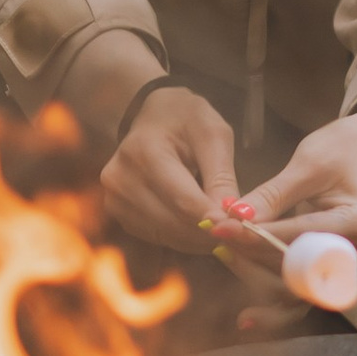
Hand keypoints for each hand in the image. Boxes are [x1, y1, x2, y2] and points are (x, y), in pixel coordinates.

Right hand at [98, 84, 241, 254]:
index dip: (214, 221)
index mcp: (144, 152)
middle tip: (238, 234)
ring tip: (220, 229)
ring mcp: (114, 197)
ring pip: (164, 235)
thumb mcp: (213, 135)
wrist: (153, 115)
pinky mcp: (116, 211)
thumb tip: (234, 218)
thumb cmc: (187, 119)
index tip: (242, 231)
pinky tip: (198, 228)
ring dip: (195, 239)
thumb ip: (222, 177)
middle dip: (208, 234)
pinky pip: (154, 236)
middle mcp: (120, 178)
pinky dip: (180, 238)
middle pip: (172, 223)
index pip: (183, 201)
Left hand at [211, 80, 356, 334]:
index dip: (260, 238)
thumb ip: (272, 195)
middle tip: (217, 243)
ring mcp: (352, 269)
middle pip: (301, 273)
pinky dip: (273, 296)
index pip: (304, 236)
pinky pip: (303, 292)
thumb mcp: (307, 163)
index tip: (221, 230)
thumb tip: (234, 218)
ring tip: (224, 258)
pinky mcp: (337, 274)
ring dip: (258, 280)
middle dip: (254, 260)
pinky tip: (247, 314)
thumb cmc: (341, 150)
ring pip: (299, 292)